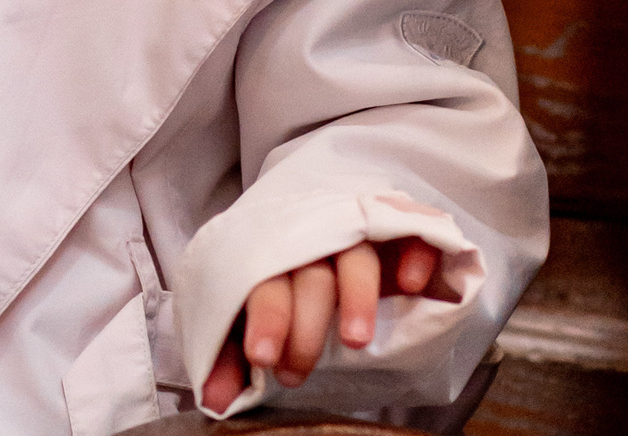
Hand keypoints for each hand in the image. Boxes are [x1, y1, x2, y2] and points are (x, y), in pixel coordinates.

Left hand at [198, 238, 445, 414]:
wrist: (330, 228)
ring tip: (355, 341)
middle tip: (296, 371)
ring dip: (357, 295)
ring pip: (356, 256)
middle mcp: (315, 241)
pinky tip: (411, 284)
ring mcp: (359, 234)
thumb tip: (215, 399)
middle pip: (309, 274)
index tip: (262, 357)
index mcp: (273, 258)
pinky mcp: (400, 233)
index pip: (264, 281)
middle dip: (304, 322)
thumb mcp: (255, 321)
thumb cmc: (288, 288)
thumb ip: (233, 356)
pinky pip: (411, 232)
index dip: (266, 318)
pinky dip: (413, 253)